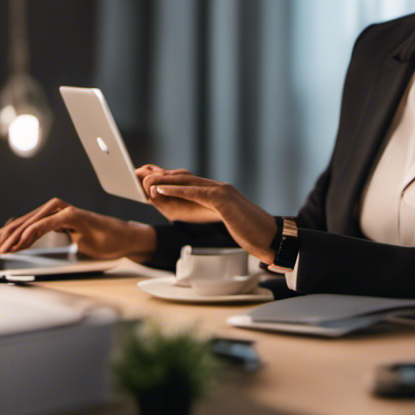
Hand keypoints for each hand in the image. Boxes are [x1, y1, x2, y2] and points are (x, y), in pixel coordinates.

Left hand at [0, 199, 155, 260]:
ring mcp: (67, 212)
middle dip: (6, 235)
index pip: (26, 223)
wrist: (124, 239)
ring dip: (16, 235)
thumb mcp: (70, 246)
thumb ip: (52, 243)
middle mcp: (58, 211)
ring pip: (34, 220)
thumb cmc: (100, 242)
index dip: (7, 234)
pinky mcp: (76, 216)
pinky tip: (23, 240)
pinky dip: (35, 230)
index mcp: (55, 218)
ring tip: (3, 248)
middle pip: (25, 220)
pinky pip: (51, 222)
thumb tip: (27, 249)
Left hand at [137, 166, 277, 263]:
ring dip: (164, 181)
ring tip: (145, 181)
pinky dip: (176, 190)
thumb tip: (206, 215)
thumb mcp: (230, 223)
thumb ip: (217, 215)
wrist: (272, 238)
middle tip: (142, 176)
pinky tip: (161, 190)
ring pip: (187, 181)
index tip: (153, 183)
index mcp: (221, 194)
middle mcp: (221, 187)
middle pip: (186, 178)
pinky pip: (195, 192)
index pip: (191, 184)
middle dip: (163, 177)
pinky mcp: (223, 199)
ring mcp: (223, 191)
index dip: (171, 183)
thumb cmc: (253, 234)